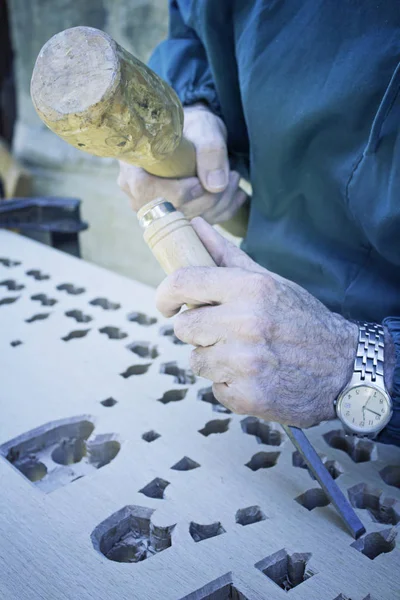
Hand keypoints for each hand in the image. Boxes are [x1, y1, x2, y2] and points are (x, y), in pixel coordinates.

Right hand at [117, 103, 246, 222]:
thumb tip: (215, 186)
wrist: (196, 138)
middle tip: (232, 176)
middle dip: (206, 199)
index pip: (146, 191)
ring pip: (187, 222)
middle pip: (169, 211)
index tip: (200, 181)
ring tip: (235, 179)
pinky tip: (236, 194)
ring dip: (219, 204)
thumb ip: (210, 152)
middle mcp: (138, 195)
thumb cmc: (194, 128)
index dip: (176, 191)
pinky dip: (222, 212)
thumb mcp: (204, 129)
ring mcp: (155, 211)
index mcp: (133, 168)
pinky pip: (199, 226)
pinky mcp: (174, 219)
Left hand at [155, 218, 358, 427]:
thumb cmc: (301, 320)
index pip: (183, 283)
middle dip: (199, 330)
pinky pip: (215, 387)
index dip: (165, 294)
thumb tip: (195, 226)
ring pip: (196, 360)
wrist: (343, 367)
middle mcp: (246, 324)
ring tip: (245, 355)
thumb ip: (226, 255)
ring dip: (214, 359)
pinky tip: (255, 376)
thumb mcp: (269, 282)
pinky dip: (230, 384)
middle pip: (184, 327)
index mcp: (250, 289)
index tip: (166, 305)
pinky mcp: (249, 396)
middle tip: (225, 332)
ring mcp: (246, 363)